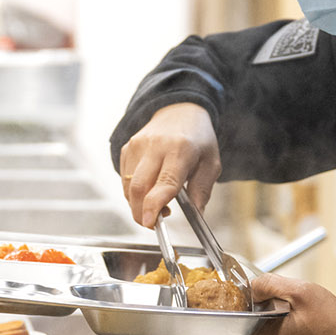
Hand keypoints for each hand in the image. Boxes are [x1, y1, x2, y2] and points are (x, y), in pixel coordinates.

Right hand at [118, 103, 221, 227]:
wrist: (179, 110)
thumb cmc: (198, 139)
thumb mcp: (211, 163)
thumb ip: (202, 191)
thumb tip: (197, 216)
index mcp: (181, 149)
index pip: (165, 182)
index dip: (154, 204)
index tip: (151, 222)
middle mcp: (155, 146)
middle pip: (139, 187)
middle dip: (141, 212)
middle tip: (153, 224)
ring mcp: (137, 146)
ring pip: (129, 186)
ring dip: (137, 204)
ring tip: (156, 204)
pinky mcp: (127, 148)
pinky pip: (124, 179)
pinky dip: (133, 192)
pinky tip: (148, 190)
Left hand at [223, 272, 335, 334]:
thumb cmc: (330, 322)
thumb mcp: (300, 292)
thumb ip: (267, 284)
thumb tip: (249, 288)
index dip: (219, 324)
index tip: (226, 310)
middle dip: (248, 322)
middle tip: (266, 309)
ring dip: (262, 330)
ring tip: (284, 320)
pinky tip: (290, 331)